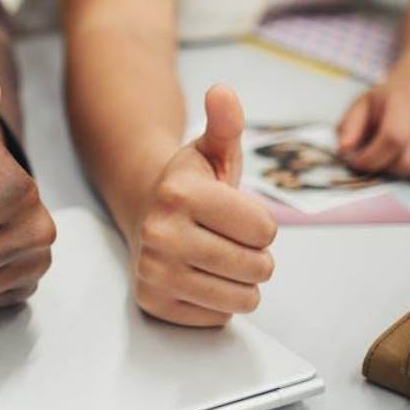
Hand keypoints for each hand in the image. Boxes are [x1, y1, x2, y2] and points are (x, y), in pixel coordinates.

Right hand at [131, 85, 277, 326]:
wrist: (144, 212)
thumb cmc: (191, 185)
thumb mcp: (212, 150)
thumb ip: (225, 123)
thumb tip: (222, 91)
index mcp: (180, 194)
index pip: (265, 231)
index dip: (260, 223)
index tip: (235, 213)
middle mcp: (160, 234)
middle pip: (257, 267)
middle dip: (255, 255)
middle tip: (228, 238)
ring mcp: (153, 272)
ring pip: (243, 297)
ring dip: (241, 281)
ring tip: (218, 259)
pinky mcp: (153, 302)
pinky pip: (219, 317)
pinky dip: (218, 302)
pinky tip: (198, 276)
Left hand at [339, 80, 409, 182]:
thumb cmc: (386, 105)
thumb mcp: (361, 107)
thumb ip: (349, 128)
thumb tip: (345, 149)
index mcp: (406, 96)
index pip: (393, 138)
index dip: (372, 159)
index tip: (359, 165)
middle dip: (389, 170)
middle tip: (381, 164)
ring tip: (402, 159)